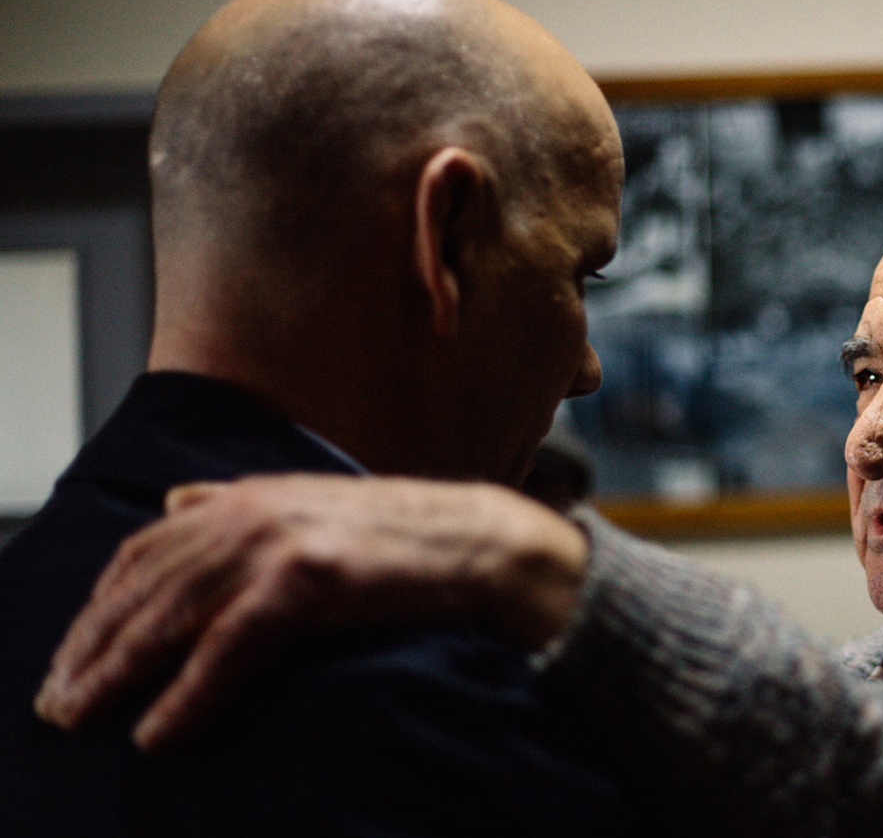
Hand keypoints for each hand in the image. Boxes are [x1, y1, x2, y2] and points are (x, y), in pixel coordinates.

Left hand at [34, 474, 589, 750]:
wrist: (480, 541)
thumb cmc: (405, 536)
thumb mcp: (312, 505)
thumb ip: (239, 504)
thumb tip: (173, 505)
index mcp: (247, 494)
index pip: (144, 549)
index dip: (101, 603)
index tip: (73, 652)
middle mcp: (250, 511)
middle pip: (143, 584)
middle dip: (91, 645)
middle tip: (59, 700)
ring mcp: (278, 542)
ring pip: (170, 616)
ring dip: (117, 672)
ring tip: (85, 715)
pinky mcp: (307, 580)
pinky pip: (226, 648)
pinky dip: (186, 693)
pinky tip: (160, 730)